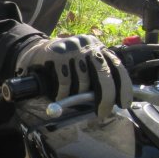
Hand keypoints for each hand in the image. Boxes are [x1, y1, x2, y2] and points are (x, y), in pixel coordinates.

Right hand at [14, 34, 132, 118]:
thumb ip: (98, 77)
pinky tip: (59, 96)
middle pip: (104, 74)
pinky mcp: (56, 53)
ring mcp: (72, 48)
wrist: (35, 53)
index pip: (117, 66)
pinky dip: (63, 93)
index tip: (124, 103)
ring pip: (83, 81)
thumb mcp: (84, 66)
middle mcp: (87, 45)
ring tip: (70, 99)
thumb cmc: (64, 67)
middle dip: (106, 97)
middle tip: (103, 112)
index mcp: (98, 47)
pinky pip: (65, 81)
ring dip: (77, 96)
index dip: (124, 86)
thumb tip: (113, 100)